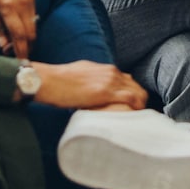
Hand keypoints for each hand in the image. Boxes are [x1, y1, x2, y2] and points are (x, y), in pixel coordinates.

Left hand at [0, 0, 36, 57]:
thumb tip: (5, 46)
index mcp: (8, 6)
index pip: (19, 36)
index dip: (21, 52)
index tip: (21, 63)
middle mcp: (22, 3)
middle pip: (30, 33)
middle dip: (26, 47)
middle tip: (17, 57)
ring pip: (33, 25)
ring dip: (28, 37)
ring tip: (16, 44)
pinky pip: (33, 15)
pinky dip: (28, 25)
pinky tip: (19, 28)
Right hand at [32, 61, 148, 110]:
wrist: (50, 80)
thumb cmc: (59, 81)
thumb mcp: (80, 75)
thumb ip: (91, 80)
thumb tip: (91, 90)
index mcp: (105, 68)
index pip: (127, 80)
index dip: (131, 93)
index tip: (130, 105)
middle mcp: (111, 72)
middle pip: (136, 86)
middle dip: (138, 101)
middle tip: (136, 116)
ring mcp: (110, 81)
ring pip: (138, 92)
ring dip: (139, 106)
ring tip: (137, 119)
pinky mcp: (106, 91)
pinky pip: (131, 99)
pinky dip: (136, 108)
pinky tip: (135, 117)